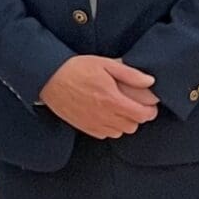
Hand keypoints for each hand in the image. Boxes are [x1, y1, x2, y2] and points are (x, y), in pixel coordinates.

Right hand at [38, 55, 159, 138]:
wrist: (48, 78)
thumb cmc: (76, 68)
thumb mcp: (105, 64)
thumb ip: (130, 74)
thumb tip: (150, 81)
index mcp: (112, 99)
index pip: (142, 115)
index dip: (150, 110)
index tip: (149, 104)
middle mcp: (104, 115)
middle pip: (133, 126)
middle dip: (137, 116)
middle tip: (133, 105)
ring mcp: (93, 123)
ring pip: (120, 132)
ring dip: (123, 123)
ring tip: (119, 110)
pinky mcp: (83, 127)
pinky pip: (104, 134)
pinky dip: (109, 128)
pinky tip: (105, 116)